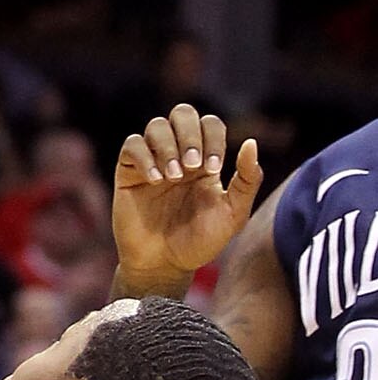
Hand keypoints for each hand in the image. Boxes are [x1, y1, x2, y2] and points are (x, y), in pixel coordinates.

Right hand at [113, 107, 260, 291]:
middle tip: (194, 166)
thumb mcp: (233, 214)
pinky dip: (145, 157)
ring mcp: (152, 161)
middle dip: (191, 135)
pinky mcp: (128, 172)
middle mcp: (179, 154)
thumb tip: (251, 142)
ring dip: (168, 147)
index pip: (210, 124)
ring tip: (173, 177)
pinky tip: (155, 180)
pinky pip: (132, 145)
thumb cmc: (200, 242)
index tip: (211, 170)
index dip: (213, 139)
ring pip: (157, 125)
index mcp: (205, 160)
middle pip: (183, 113)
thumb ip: (247, 180)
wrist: (164, 265)